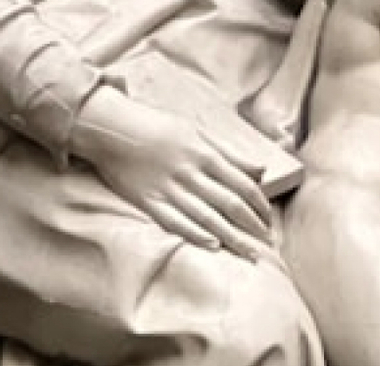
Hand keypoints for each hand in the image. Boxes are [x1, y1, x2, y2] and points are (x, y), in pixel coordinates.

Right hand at [71, 87, 273, 260]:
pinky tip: (213, 246)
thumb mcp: (196, 131)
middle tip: (267, 243)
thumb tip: (260, 170)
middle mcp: (190, 173)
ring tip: (249, 253)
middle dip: (252, 226)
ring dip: (232, 238)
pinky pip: (176, 223)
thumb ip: (228, 153)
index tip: (269, 219)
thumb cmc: (156, 126)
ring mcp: (169, 189)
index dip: (259, 204)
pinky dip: (196, 235)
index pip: (242, 184)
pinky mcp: (148, 202)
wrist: (111, 127)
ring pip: (207, 218)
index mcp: (204, 154)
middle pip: (229, 204)